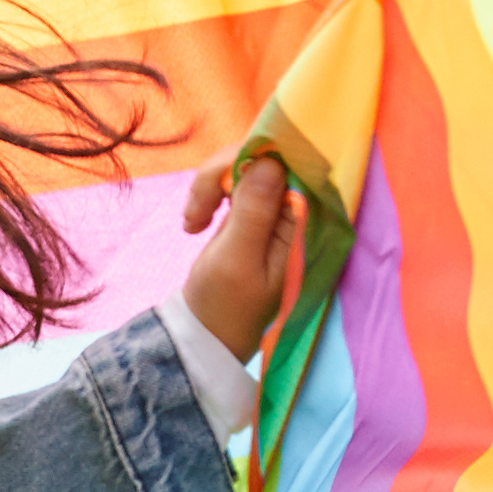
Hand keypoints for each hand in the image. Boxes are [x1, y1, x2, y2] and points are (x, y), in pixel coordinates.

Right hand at [174, 151, 301, 362]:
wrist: (206, 332)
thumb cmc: (224, 305)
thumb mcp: (237, 259)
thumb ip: (255, 211)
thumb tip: (269, 161)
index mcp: (300, 223)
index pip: (286, 163)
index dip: (251, 160)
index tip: (219, 185)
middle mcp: (292, 211)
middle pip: (261, 159)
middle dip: (221, 175)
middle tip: (196, 211)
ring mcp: (271, 210)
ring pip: (242, 165)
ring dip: (209, 185)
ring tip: (192, 222)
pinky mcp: (251, 211)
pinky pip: (232, 180)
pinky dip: (208, 194)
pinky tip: (195, 221)